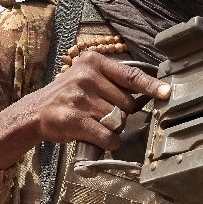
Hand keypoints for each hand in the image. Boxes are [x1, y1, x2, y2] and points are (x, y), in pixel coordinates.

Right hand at [0, 52, 169, 169]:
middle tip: (103, 113)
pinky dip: (109, 142)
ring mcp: (79, 98)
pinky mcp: (74, 119)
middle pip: (126, 102)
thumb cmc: (68, 95)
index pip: (130, 75)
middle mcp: (86, 76)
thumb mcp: (87, 77)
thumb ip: (113, 80)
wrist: (35, 112)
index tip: (167, 93)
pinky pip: (107, 135)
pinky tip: (101, 140)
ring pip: (117, 120)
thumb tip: (151, 90)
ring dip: (112, 127)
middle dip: (121, 113)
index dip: (151, 86)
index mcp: (93, 62)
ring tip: (94, 123)